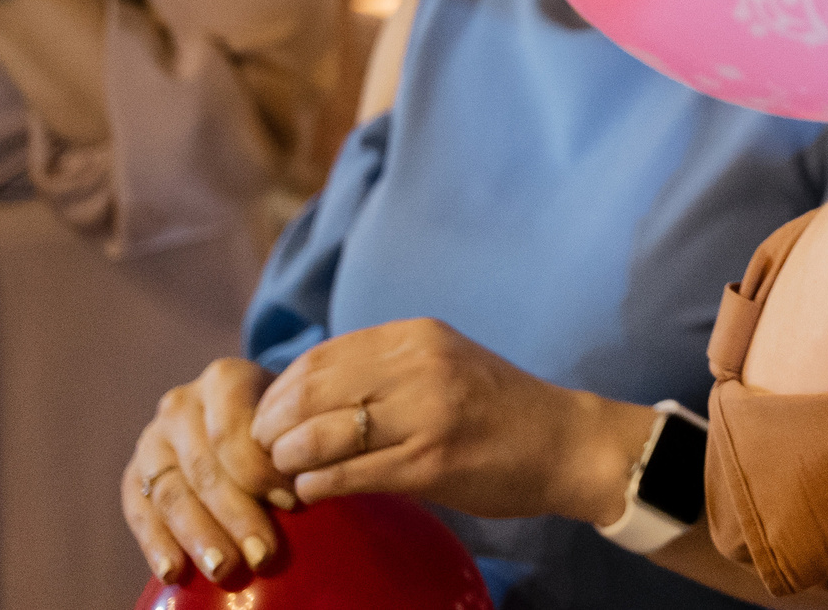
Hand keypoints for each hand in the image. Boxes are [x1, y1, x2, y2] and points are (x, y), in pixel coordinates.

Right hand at [123, 357, 288, 586]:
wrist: (243, 416)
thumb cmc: (281, 421)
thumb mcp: (293, 416)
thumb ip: (295, 441)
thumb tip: (308, 491)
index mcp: (224, 379)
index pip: (234, 430)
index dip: (262, 471)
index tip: (293, 505)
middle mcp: (180, 404)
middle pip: (204, 468)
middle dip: (236, 516)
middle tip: (263, 554)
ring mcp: (152, 439)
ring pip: (171, 493)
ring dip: (199, 536)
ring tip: (224, 569)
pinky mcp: (134, 474)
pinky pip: (139, 512)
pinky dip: (156, 545)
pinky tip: (174, 572)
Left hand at [249, 317, 656, 525]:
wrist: (563, 442)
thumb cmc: (495, 407)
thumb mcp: (441, 363)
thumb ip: (383, 369)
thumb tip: (301, 391)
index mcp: (417, 336)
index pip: (320, 357)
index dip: (280, 390)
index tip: (267, 417)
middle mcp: (420, 366)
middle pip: (311, 392)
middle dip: (273, 426)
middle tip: (263, 452)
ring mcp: (426, 414)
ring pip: (321, 435)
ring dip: (288, 459)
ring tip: (285, 474)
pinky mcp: (431, 463)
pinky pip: (348, 475)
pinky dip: (318, 485)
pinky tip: (315, 491)